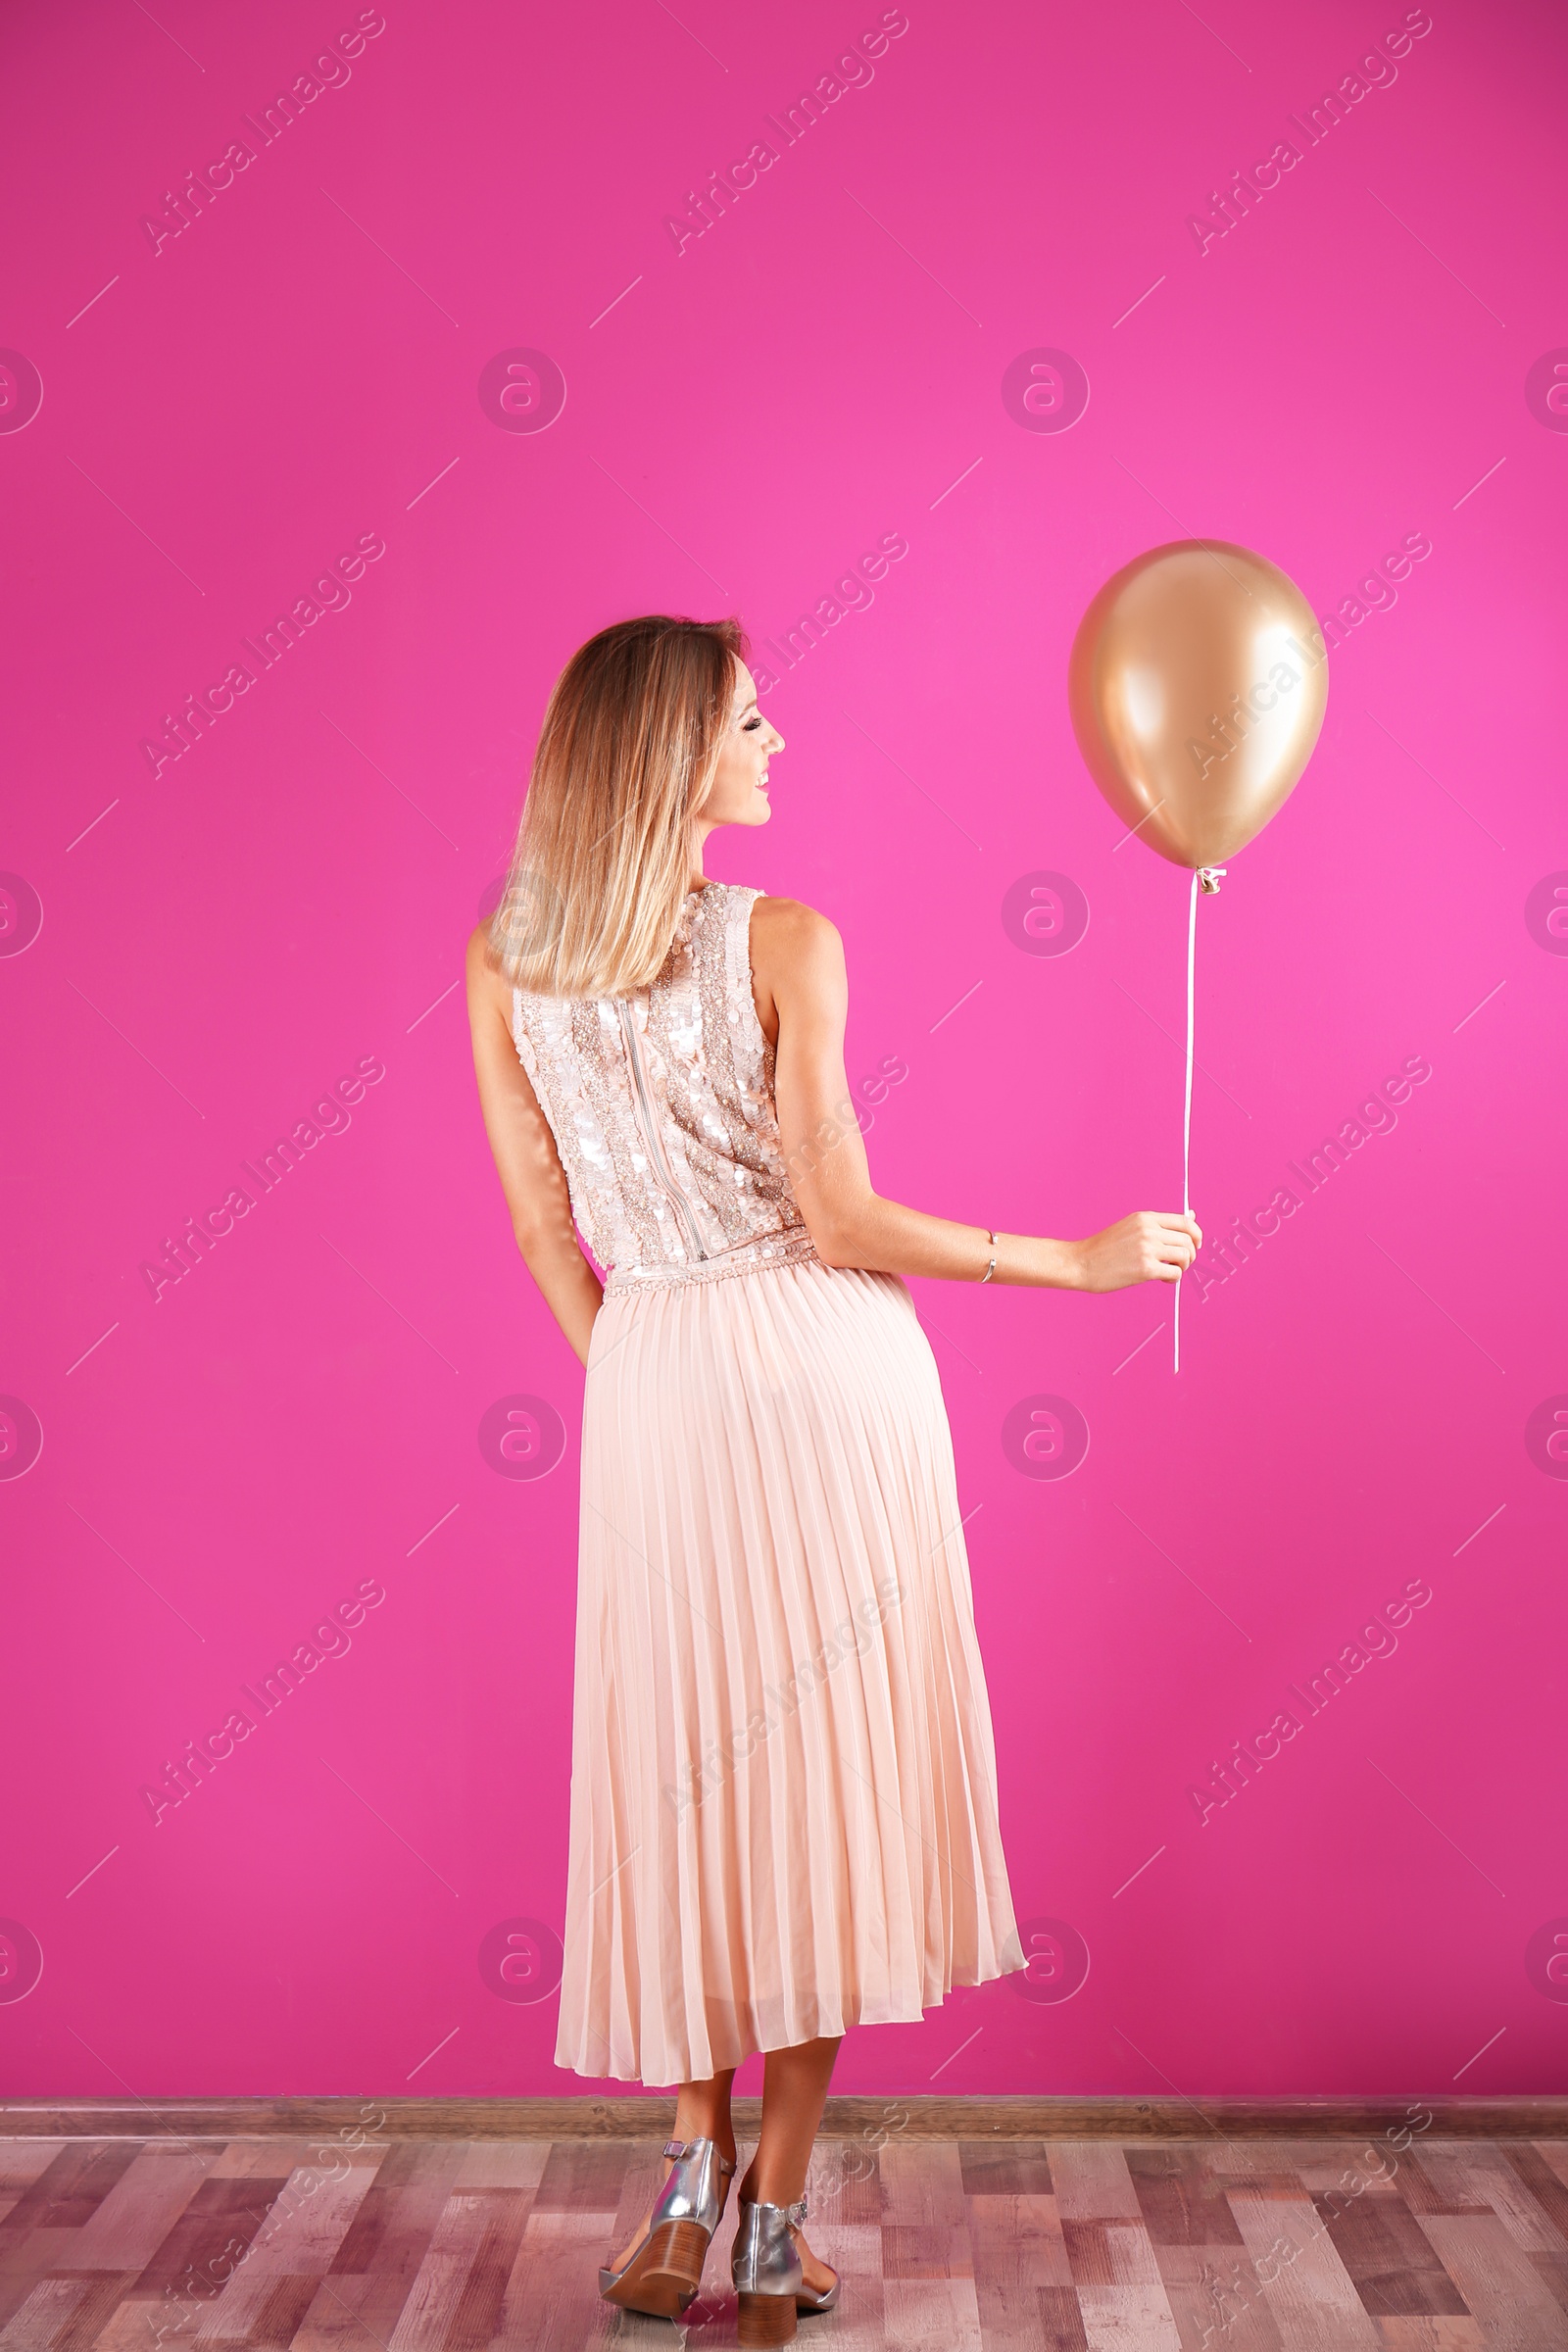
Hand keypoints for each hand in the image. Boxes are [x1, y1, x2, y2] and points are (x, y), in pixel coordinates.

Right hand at [1070, 1210, 1201, 1291]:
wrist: (1080, 1263)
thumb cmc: (1104, 1249)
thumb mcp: (1131, 1228)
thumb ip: (1159, 1225)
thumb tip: (1192, 1216)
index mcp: (1145, 1218)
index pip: (1185, 1221)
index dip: (1197, 1234)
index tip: (1195, 1246)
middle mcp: (1148, 1230)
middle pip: (1188, 1240)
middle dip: (1190, 1255)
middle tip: (1180, 1264)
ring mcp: (1147, 1248)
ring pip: (1185, 1256)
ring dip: (1183, 1267)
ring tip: (1169, 1272)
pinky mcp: (1145, 1268)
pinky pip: (1175, 1272)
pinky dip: (1174, 1278)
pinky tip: (1162, 1279)